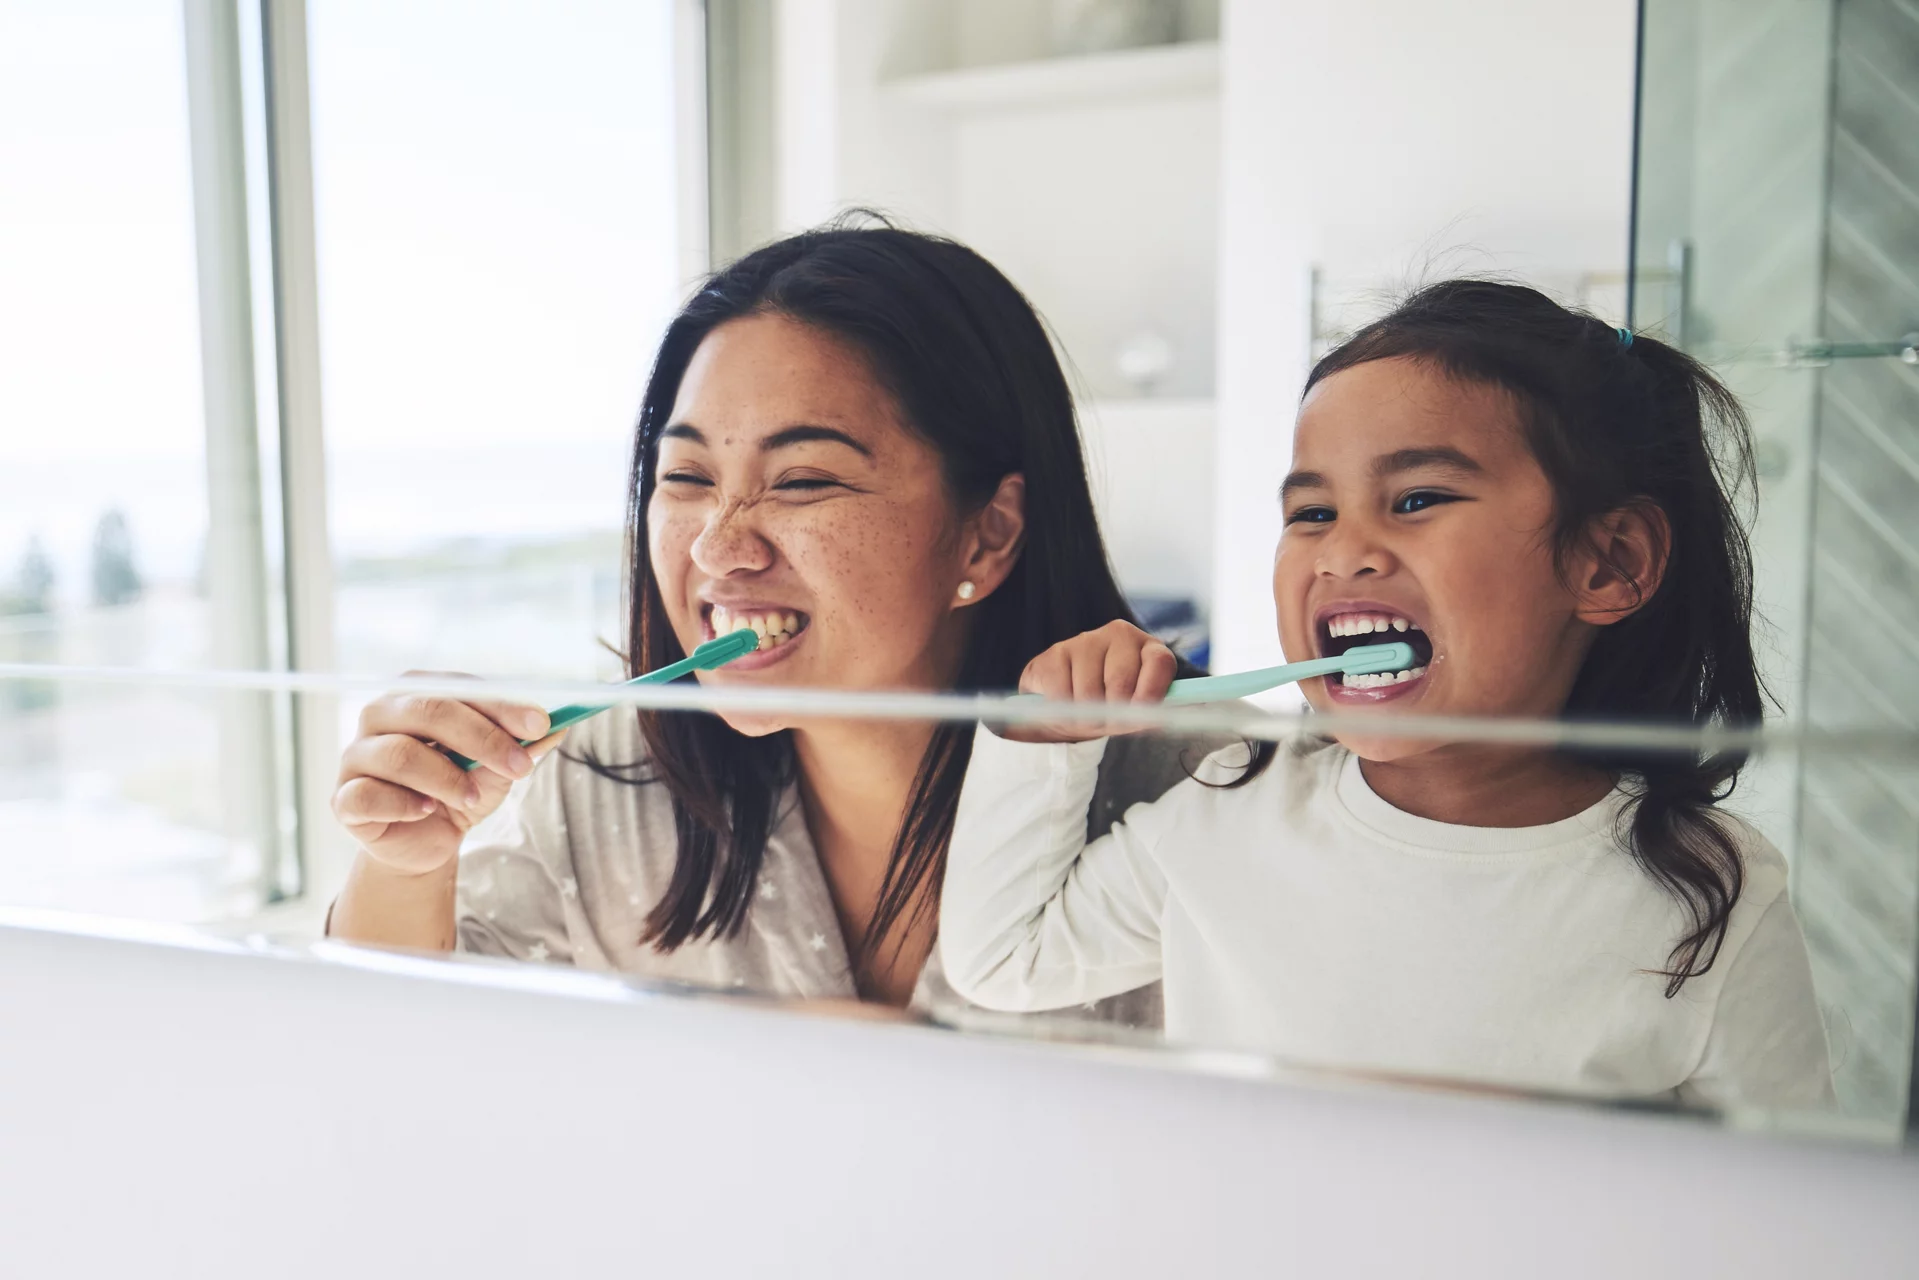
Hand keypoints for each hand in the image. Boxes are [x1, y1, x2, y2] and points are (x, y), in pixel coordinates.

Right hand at [331, 674, 565, 875]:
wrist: (427, 844)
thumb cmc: (460, 792)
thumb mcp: (499, 769)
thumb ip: (525, 746)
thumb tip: (560, 725)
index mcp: (417, 693)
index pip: (460, 688)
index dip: (502, 706)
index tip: (541, 724)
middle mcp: (380, 715)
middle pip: (429, 711)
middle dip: (482, 738)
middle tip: (521, 767)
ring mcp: (356, 756)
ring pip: (400, 753)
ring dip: (447, 778)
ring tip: (473, 797)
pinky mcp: (344, 799)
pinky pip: (368, 795)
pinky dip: (405, 804)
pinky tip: (427, 811)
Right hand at [1002, 621, 1177, 743]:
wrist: (1070, 706)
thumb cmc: (1111, 706)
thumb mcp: (1134, 714)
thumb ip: (1146, 713)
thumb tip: (1150, 718)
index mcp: (1149, 648)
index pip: (1159, 661)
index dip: (1152, 691)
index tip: (1143, 715)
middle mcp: (1120, 635)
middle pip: (1121, 679)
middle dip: (1114, 711)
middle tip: (1108, 723)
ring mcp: (1087, 640)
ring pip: (1089, 689)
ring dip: (1085, 715)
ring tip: (1086, 715)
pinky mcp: (1056, 651)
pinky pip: (1061, 690)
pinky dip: (1062, 709)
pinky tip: (1065, 704)